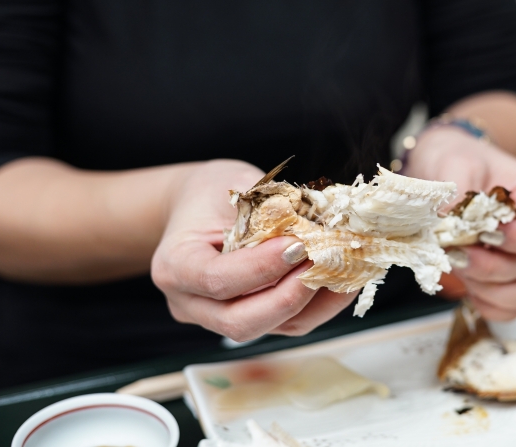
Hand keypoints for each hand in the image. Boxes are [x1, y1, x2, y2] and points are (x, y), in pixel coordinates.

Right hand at [151, 160, 356, 340]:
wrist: (200, 208)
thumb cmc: (212, 193)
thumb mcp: (233, 185)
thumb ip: (266, 209)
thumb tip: (316, 226)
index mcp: (174, 266)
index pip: (216, 281)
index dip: (260, 268)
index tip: (297, 245)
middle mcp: (191, 303)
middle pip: (241, 322)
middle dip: (290, 296)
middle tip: (323, 261)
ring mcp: (220, 319)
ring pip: (271, 329)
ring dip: (313, 302)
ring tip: (342, 269)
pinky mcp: (252, 320)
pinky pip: (289, 324)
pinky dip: (319, 304)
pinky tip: (341, 279)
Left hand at [405, 128, 515, 319]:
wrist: (440, 168)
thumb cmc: (457, 158)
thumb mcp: (455, 161)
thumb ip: (456, 190)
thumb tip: (449, 223)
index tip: (488, 234)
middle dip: (489, 264)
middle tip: (454, 247)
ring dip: (486, 287)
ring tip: (457, 263)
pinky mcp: (501, 276)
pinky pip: (505, 307)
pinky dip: (485, 302)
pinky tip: (464, 283)